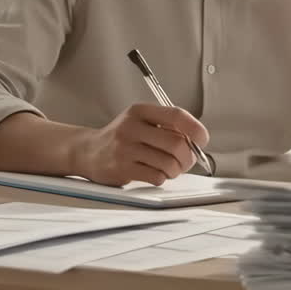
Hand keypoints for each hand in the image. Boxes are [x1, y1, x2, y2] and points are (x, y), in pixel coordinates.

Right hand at [73, 103, 209, 186]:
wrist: (88, 151)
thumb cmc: (121, 138)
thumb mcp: (140, 121)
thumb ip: (166, 126)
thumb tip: (197, 140)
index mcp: (140, 111)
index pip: (176, 115)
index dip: (195, 129)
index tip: (202, 139)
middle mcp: (132, 127)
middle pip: (176, 143)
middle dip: (188, 157)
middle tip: (187, 161)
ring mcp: (126, 148)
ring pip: (168, 163)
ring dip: (175, 170)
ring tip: (170, 169)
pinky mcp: (122, 168)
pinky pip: (156, 176)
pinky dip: (162, 178)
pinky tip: (155, 173)